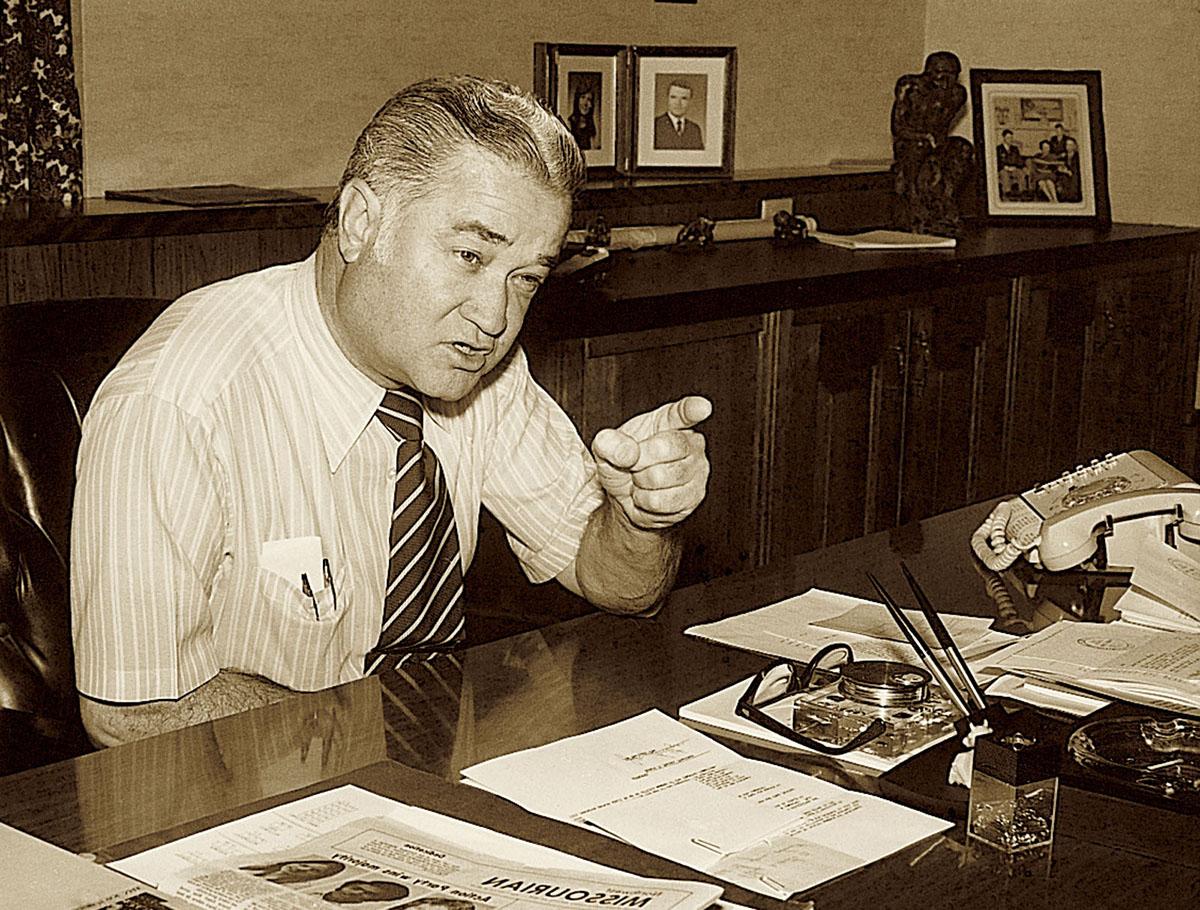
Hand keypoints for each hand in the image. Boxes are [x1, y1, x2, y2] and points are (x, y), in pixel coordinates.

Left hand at [590, 396, 711, 529]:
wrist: (627, 498)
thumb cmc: (623, 464)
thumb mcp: (606, 450)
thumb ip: (609, 444)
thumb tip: (625, 451)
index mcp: (668, 421)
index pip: (683, 412)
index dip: (693, 409)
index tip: (702, 407)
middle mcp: (690, 442)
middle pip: (669, 447)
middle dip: (640, 459)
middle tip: (632, 464)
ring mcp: (697, 469)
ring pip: (664, 477)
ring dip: (641, 484)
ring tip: (641, 480)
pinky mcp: (695, 495)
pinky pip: (664, 501)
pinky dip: (645, 502)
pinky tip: (647, 496)